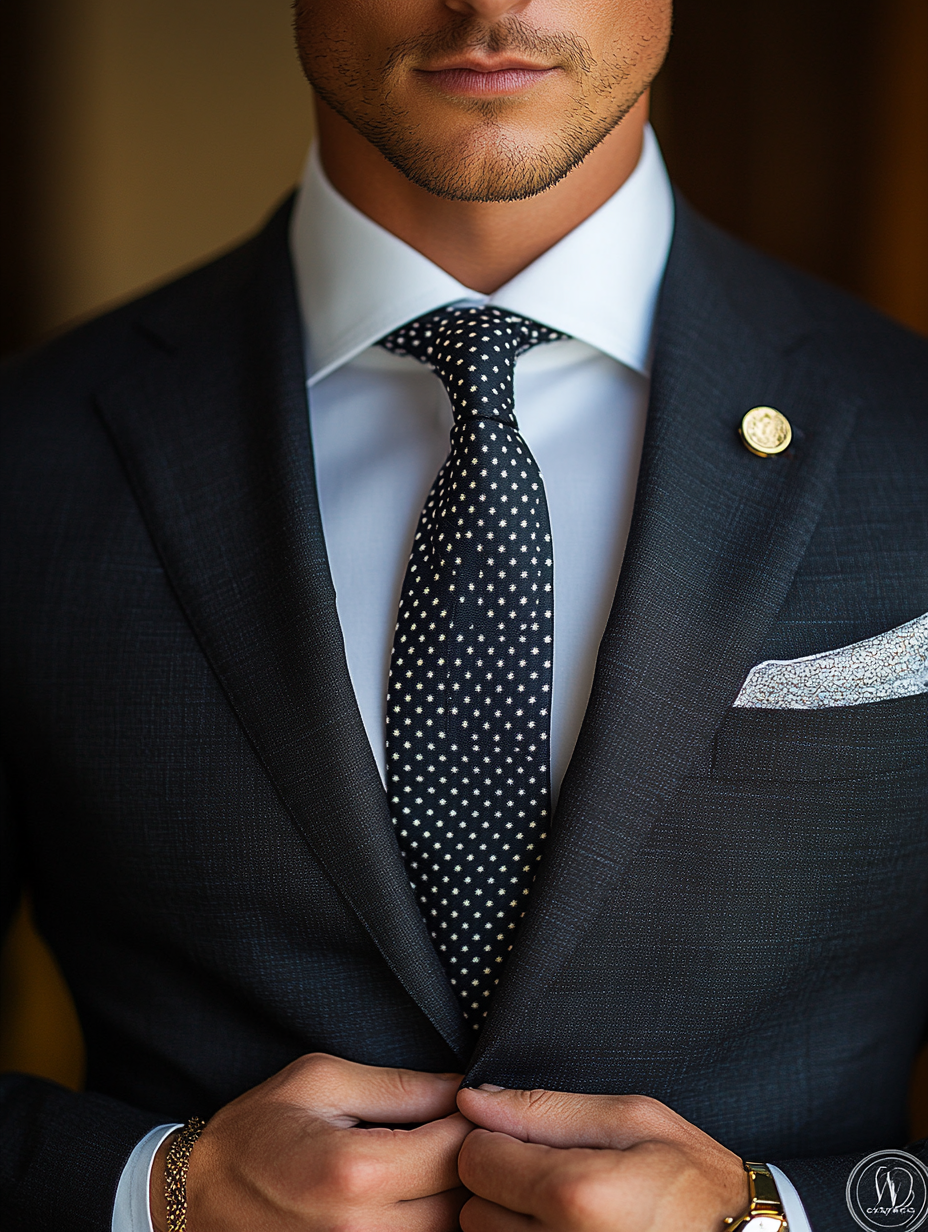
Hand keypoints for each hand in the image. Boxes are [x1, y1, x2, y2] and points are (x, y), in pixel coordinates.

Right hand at [150, 1052, 470, 1231]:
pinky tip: (413, 1196)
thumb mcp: (321, 1080)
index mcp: (353, 1170)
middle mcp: (359, 1229)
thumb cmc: (257, 1127)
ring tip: (436, 1164)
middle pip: (459, 1204)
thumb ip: (399, 1087)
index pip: (453, 1151)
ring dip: (452, 1201)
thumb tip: (461, 1089)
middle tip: (462, 1132)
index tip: (471, 1104)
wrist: (194, 1194)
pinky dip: (423, 1225)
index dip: (473, 1122)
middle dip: (470, 1165)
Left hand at [455, 1086, 748, 1231]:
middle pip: (473, 1207)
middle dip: (502, 1185)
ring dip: (512, 1223)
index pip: (475, 1158)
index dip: (496, 1140)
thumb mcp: (632, 1120)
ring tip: (567, 1211)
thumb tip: (473, 1098)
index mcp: (576, 1194)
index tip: (526, 1140)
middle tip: (554, 1177)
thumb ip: (545, 1108)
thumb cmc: (694, 1182)